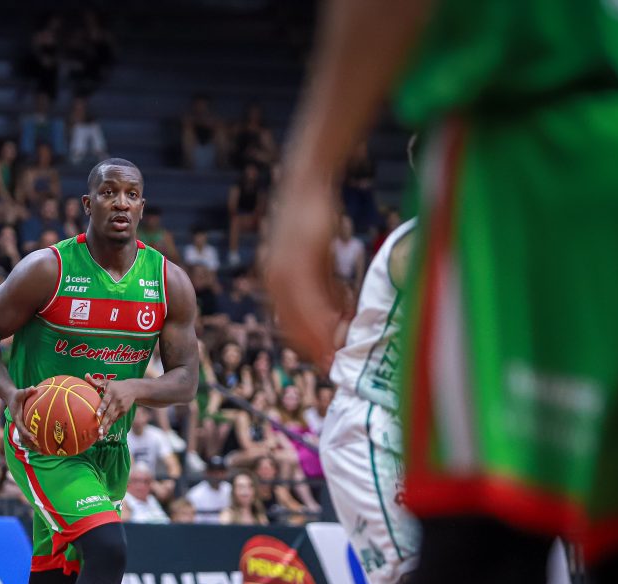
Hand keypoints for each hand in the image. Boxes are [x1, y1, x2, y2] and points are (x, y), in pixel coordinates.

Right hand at [7, 386, 39, 449]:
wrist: (10, 398)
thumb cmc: (17, 395)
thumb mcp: (20, 392)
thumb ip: (27, 391)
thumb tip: (33, 388)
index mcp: (17, 418)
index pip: (21, 428)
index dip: (27, 434)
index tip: (34, 438)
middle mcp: (18, 424)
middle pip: (24, 438)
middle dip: (32, 445)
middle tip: (41, 451)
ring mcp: (20, 427)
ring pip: (26, 440)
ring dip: (33, 447)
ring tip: (44, 452)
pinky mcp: (23, 427)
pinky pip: (28, 436)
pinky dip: (34, 442)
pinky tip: (44, 445)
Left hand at [86, 374, 139, 436]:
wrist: (133, 389)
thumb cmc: (115, 385)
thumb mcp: (107, 382)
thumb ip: (96, 381)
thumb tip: (85, 375)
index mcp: (111, 393)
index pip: (106, 402)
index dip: (102, 408)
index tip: (97, 415)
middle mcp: (116, 402)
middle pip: (109, 413)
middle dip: (104, 423)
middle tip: (98, 432)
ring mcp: (120, 408)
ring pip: (112, 419)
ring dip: (106, 428)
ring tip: (100, 437)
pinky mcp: (123, 413)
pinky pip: (114, 421)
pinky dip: (109, 427)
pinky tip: (103, 434)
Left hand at [258, 171, 342, 373]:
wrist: (307, 185)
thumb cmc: (312, 221)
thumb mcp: (315, 260)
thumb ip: (322, 288)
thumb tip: (337, 318)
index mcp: (275, 283)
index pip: (289, 324)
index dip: (307, 346)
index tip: (324, 362)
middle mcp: (274, 280)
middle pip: (294, 326)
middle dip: (315, 347)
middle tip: (334, 364)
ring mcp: (285, 271)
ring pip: (304, 315)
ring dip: (323, 336)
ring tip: (340, 351)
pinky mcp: (300, 259)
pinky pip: (314, 296)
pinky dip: (328, 315)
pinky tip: (343, 326)